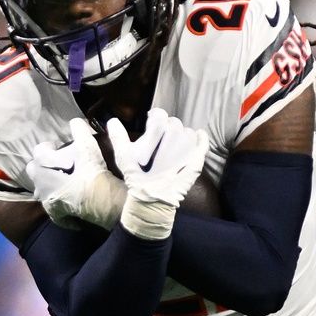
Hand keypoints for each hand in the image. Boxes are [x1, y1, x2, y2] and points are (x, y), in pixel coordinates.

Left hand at [27, 119, 124, 227]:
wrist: (100, 201)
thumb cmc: (91, 172)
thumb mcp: (87, 146)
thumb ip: (80, 130)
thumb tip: (77, 121)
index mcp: (42, 164)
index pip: (39, 149)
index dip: (49, 146)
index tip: (60, 147)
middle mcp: (39, 182)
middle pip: (33, 169)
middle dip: (43, 165)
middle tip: (60, 164)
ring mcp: (45, 200)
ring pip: (39, 188)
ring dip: (48, 183)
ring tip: (64, 181)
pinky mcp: (54, 213)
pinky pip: (50, 205)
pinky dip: (57, 200)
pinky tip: (68, 199)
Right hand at [107, 109, 209, 239]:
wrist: (151, 200)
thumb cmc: (136, 177)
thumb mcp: (123, 156)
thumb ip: (118, 137)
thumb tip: (112, 121)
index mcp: (157, 131)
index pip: (160, 115)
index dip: (155, 118)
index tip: (152, 123)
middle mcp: (174, 136)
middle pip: (175, 124)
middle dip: (167, 130)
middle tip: (160, 142)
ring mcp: (187, 149)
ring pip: (188, 134)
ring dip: (182, 137)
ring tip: (173, 148)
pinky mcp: (195, 161)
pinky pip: (203, 146)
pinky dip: (202, 140)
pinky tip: (199, 136)